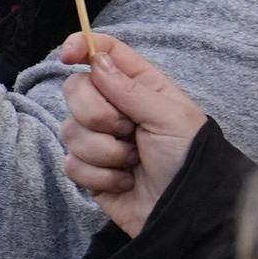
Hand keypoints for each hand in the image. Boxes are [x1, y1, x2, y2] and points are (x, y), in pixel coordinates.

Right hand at [58, 31, 208, 237]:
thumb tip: (95, 61)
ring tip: (133, 163)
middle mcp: (115, 108)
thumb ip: (129, 88)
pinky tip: (124, 181)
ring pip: (70, 130)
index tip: (68, 55)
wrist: (186, 212)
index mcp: (139, 86)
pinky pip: (72, 163)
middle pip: (75, 89)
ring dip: (104, 152)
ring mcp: (99, 139)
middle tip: (127, 131)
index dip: (82, 46)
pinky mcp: (89, 170)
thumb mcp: (169, 117)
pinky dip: (99, 176)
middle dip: (97, 114)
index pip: (104, 52)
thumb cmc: (189, 159)